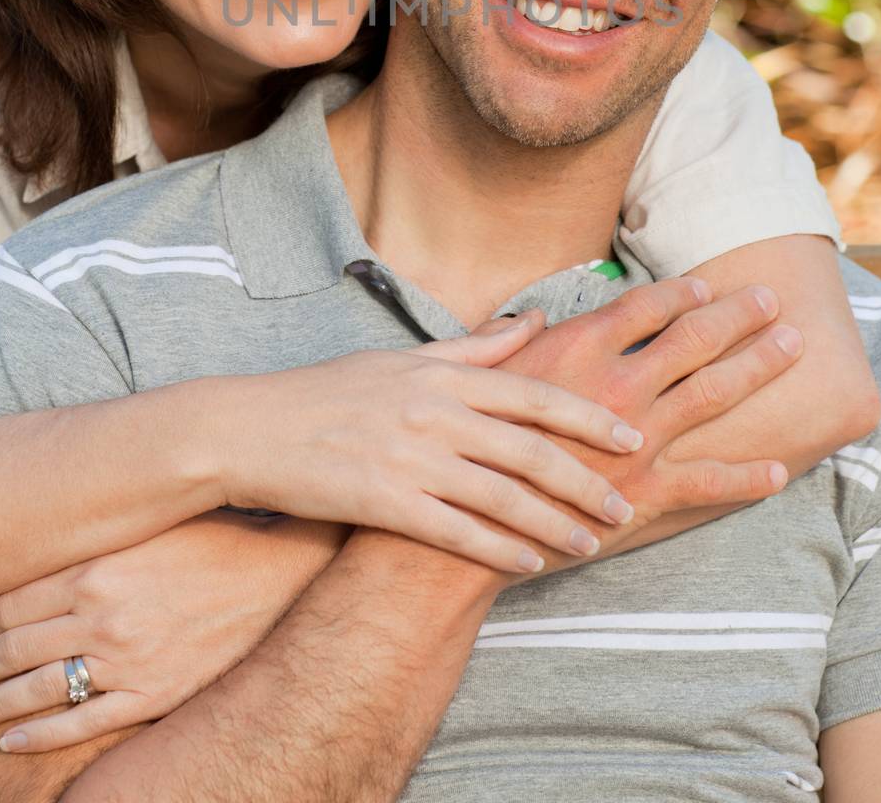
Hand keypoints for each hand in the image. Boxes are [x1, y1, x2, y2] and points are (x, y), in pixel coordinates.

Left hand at [0, 511, 345, 753]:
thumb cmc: (215, 540)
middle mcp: (102, 615)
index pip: (10, 603)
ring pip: (35, 690)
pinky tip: (12, 740)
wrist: (280, 575)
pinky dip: (38, 736)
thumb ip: (97, 539)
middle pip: (12, 648)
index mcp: (97, 567)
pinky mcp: (150, 694)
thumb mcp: (149, 525)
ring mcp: (125, 659)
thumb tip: (46, 547)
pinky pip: (79, 725)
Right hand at [217, 313, 648, 572]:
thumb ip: (474, 347)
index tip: (632, 436)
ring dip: (553, 522)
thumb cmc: (328, 393)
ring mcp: (408, 456)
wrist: (248, 430)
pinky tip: (528, 562)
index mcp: (440, 373)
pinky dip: (498, 548)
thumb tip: (534, 318)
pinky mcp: (382, 500)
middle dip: (585, 479)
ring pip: (501, 494)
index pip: (533, 393)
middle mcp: (432, 410)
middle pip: (529, 448)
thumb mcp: (402, 358)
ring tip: (590, 542)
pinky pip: (455, 530)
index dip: (588, 417)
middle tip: (626, 502)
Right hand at [491, 275, 802, 579]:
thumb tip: (531, 318)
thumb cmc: (460, 444)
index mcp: (573, 353)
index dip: (677, 293)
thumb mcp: (466, 373)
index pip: (640, 309)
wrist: (449, 526)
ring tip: (791, 346)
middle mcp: (611, 389)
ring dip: (755, 367)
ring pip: (709, 396)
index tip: (704, 285)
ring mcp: (633, 444)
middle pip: (689, 341)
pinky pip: (703, 485)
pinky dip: (743, 478)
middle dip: (735, 317)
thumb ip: (502, 341)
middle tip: (772, 300)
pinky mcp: (638, 500)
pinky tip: (779, 471)